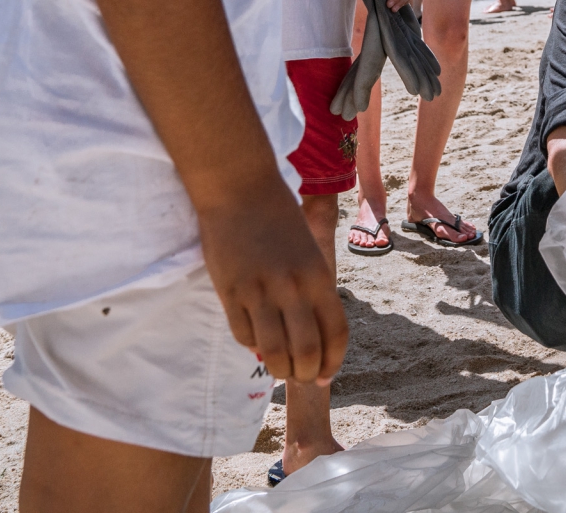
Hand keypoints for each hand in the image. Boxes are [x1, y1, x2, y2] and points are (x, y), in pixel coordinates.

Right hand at [198, 189, 348, 384]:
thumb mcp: (308, 251)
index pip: (336, 333)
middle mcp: (293, 287)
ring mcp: (259, 291)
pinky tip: (254, 342)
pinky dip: (250, 346)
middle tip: (301, 378)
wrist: (239, 187)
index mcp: (319, 275)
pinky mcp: (229, 291)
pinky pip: (242, 335)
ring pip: (273, 352)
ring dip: (278, 369)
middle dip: (307, 374)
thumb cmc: (277, 216)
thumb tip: (307, 334)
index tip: (326, 376)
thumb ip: (310, 290)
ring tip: (279, 369)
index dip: (333, 362)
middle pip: (307, 351)